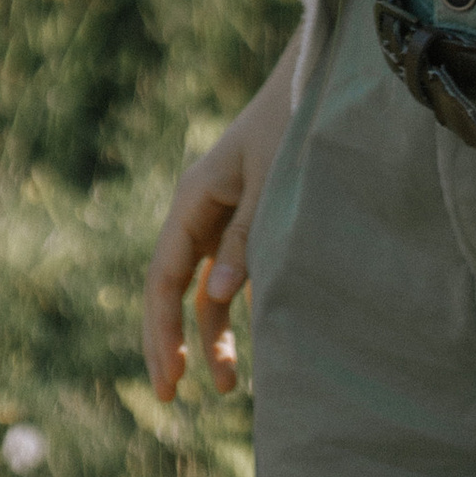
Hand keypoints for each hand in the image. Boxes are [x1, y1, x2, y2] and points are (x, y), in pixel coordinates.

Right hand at [142, 48, 295, 399]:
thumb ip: (247, 238)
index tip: (169, 379)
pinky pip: (227, 275)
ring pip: (202, 287)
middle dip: (170, 341)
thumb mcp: (270, 182)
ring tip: (226, 385)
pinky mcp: (244, 220)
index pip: (164, 279)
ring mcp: (219, 216)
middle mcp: (198, 209)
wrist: (314, 81)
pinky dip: (232, 309)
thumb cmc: (291, 126)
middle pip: (172, 288)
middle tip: (173, 395)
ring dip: (209, 333)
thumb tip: (219, 296)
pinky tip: (246, 346)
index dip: (161, 332)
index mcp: (193, 198)